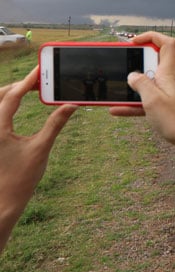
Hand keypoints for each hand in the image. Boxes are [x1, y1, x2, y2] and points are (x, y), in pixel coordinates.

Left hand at [1, 67, 76, 250]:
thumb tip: (71, 105)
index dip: (28, 81)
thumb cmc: (20, 179)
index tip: (41, 70)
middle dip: (17, 85)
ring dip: (10, 94)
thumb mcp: (41, 149)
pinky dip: (6, 105)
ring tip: (30, 90)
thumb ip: (55, 124)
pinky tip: (19, 106)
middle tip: (38, 80)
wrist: (2, 201)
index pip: (11, 96)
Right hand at [110, 32, 174, 151]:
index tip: (132, 42)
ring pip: (148, 84)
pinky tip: (117, 111)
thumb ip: (140, 83)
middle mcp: (172, 79)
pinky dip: (135, 104)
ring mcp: (171, 93)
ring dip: (132, 87)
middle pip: (153, 62)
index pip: (166, 43)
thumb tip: (132, 75)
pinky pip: (150, 100)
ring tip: (112, 92)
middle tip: (118, 68)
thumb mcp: (153, 99)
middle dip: (135, 63)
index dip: (150, 36)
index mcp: (170, 72)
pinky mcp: (170, 106)